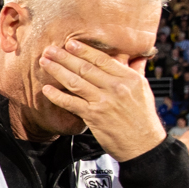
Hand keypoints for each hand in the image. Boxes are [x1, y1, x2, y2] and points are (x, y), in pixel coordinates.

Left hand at [39, 40, 165, 161]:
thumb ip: (136, 71)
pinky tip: (47, 90)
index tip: (70, 43)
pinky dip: (57, 96)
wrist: (143, 144)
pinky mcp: (94, 116)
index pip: (102, 59)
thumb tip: (138, 56)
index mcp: (128, 78)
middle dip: (64, 57)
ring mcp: (104, 102)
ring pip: (76, 82)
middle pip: (85, 68)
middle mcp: (116, 87)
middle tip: (49, 49)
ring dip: (57, 71)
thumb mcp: (144, 90)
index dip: (84, 50)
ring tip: (44, 63)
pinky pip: (71, 103)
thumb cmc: (143, 117)